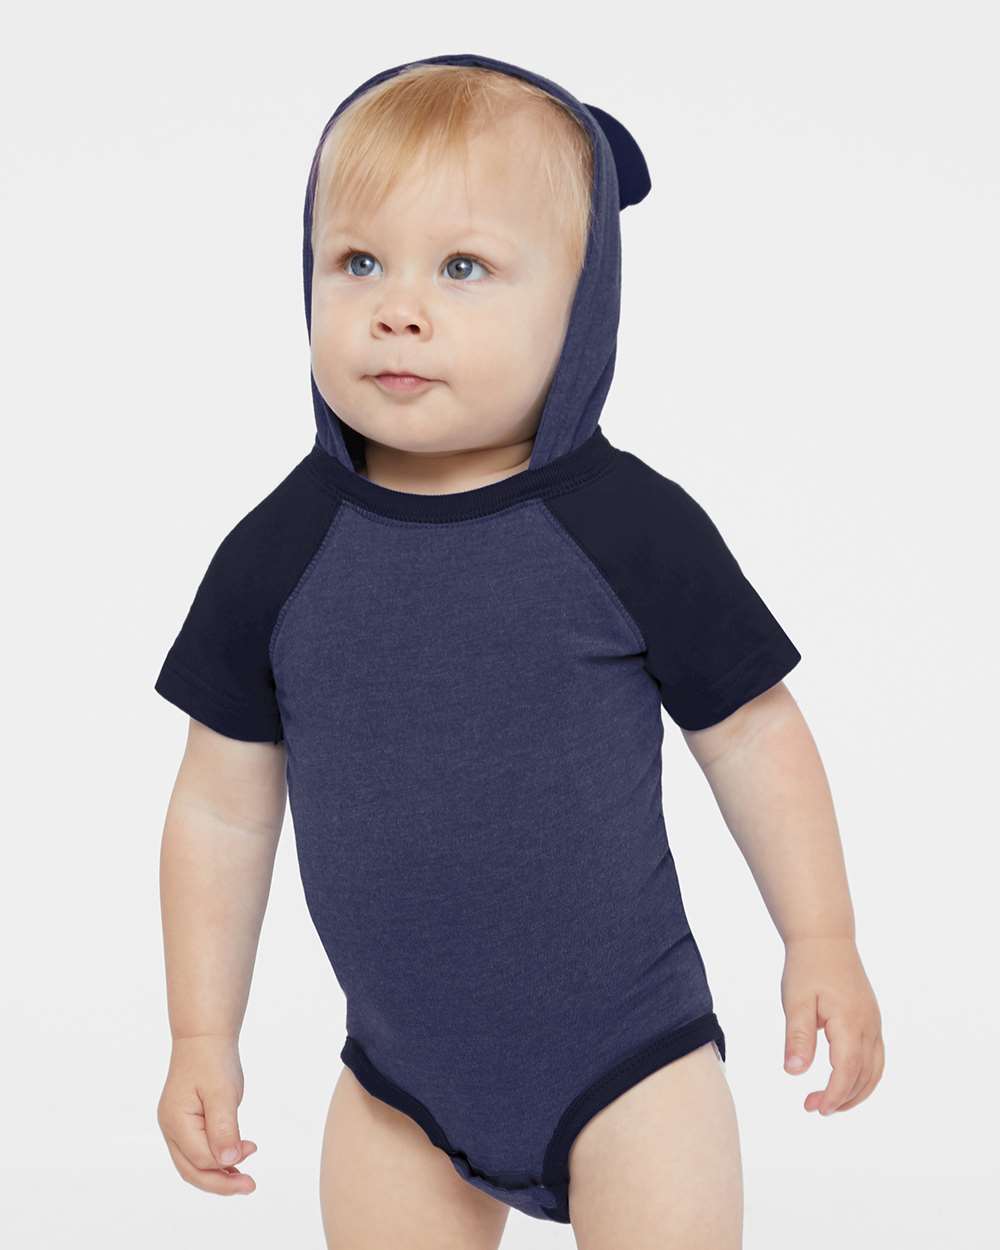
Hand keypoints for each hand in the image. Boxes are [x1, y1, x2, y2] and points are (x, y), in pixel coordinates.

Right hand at [157, 1034, 257, 1194]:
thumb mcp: (222, 1093)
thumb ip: (224, 1128)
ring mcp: (175, 1127)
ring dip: (219, 1174)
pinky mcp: (185, 1123)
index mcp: (176, 1122)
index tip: (252, 1152)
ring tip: (245, 1178)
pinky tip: (235, 1161)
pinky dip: (215, 1160)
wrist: (204, 1037)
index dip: (226, 1165)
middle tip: (250, 1186)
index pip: (200, 1158)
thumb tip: (229, 1161)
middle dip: (221, 1183)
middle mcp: (171, 1128)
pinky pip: (197, 1151)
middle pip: (192, 1170)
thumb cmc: (212, 1060)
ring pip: (193, 1164)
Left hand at [780, 935, 884, 1113]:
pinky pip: (875, 1057)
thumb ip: (797, 1036)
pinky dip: (863, 1076)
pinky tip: (843, 1081)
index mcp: (850, 1021)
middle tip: (813, 1107)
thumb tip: (794, 1072)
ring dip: (856, 1091)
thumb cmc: (807, 967)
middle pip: (864, 1075)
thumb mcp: (795, 1001)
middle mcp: (869, 1025)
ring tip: (830, 1103)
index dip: (834, 1094)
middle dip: (842, 1098)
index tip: (814, 1108)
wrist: (826, 938)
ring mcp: (874, 1023)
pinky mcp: (871, 1020)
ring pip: (874, 1070)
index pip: (847, 1070)